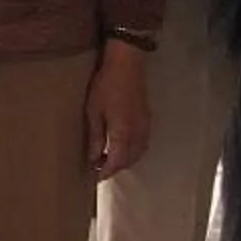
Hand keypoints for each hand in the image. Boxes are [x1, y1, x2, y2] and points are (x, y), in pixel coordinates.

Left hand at [86, 41, 151, 178]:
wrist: (127, 64)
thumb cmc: (106, 85)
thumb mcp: (93, 112)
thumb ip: (95, 137)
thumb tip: (92, 158)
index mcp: (123, 134)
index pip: (117, 162)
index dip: (106, 172)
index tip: (95, 177)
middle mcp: (138, 133)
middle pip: (129, 160)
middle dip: (115, 167)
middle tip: (100, 168)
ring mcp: (145, 126)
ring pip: (138, 153)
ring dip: (125, 160)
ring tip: (109, 158)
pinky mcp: (147, 118)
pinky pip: (143, 143)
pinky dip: (133, 150)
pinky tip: (122, 145)